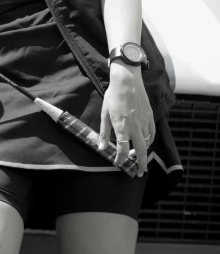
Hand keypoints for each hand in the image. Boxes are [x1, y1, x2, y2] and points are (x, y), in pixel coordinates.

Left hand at [98, 61, 155, 176]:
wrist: (127, 81)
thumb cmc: (113, 96)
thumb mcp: (104, 114)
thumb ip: (104, 132)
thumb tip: (102, 148)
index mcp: (122, 127)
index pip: (122, 150)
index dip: (121, 159)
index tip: (118, 163)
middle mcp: (135, 127)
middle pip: (140, 151)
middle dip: (140, 165)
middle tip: (139, 173)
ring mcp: (144, 122)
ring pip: (147, 143)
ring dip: (143, 153)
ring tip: (138, 157)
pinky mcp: (150, 116)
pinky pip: (152, 133)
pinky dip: (149, 141)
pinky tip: (146, 142)